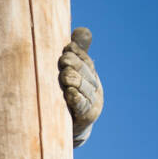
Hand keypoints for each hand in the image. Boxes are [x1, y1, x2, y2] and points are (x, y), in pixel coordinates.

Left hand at [58, 28, 102, 145]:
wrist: (71, 129)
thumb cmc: (70, 97)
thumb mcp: (74, 74)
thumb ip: (77, 54)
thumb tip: (81, 29)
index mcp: (91, 76)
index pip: (86, 60)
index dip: (77, 53)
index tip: (66, 47)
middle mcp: (95, 88)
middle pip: (85, 72)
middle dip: (74, 64)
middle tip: (62, 60)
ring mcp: (92, 103)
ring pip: (82, 87)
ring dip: (73, 80)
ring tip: (63, 76)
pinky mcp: (87, 117)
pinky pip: (81, 106)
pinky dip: (76, 99)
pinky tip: (70, 93)